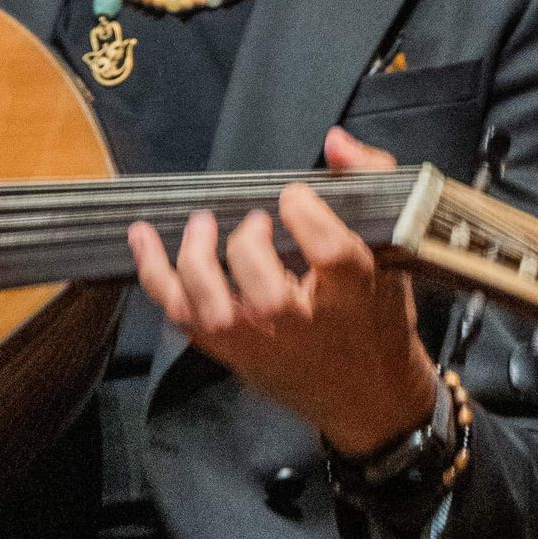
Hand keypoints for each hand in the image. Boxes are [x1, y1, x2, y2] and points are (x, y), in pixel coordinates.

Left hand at [127, 126, 441, 454]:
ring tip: (201, 226)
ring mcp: (262, 343)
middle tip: (254, 223)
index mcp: (354, 294)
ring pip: (214, 310)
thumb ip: (368, 179)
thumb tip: (335, 141)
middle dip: (248, 247)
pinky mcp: (231, 352)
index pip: (330, 253)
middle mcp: (304, 326)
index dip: (307, 216)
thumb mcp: (393, 245)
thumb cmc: (376, 313)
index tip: (294, 196)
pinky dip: (156, 276)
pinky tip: (143, 238)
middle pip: (267, 291)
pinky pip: (182, 316)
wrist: (369, 397)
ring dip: (195, 262)